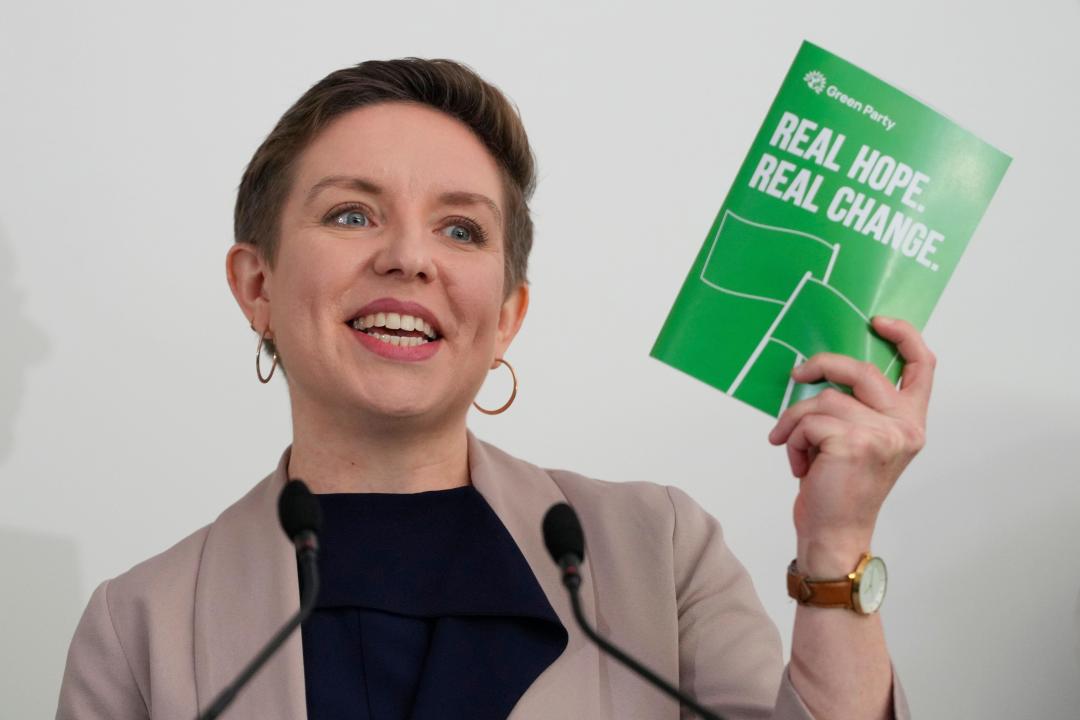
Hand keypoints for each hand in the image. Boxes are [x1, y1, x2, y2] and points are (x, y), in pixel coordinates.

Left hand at [767, 316, 934, 575]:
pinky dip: (794, 439)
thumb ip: (858, 407)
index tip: (876, 321)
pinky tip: (801, 465)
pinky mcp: (853, 443)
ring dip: (797, 422)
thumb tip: (822, 368)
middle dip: (822, 366)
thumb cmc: (839, 487)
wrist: (834, 532)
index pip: (922, 366)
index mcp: (910, 422)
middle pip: (861, 370)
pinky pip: (808, 420)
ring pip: (823, 398)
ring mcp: (882, 434)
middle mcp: (904, 427)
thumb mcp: (859, 440)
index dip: (904, 336)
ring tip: (797, 448)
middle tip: (798, 374)